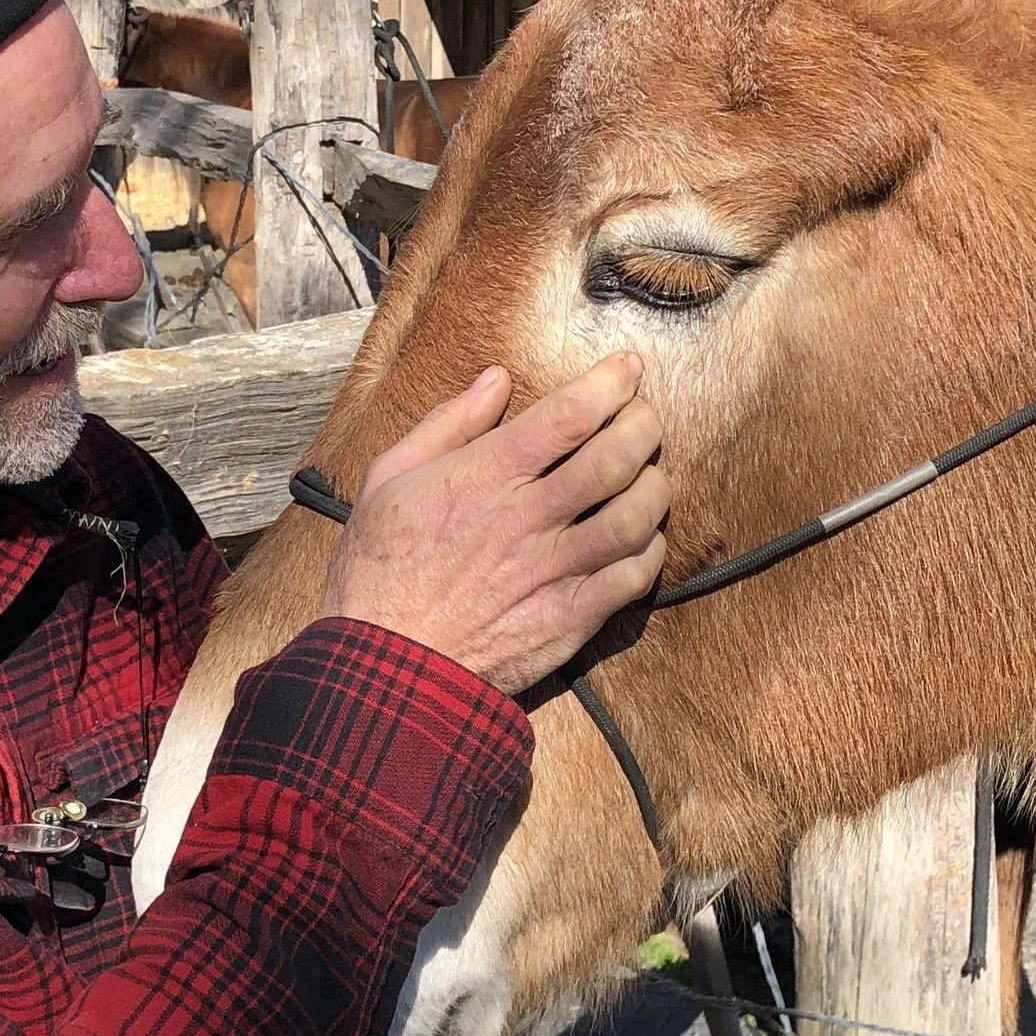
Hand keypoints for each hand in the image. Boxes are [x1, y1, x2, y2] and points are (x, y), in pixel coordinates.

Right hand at [320, 354, 669, 696]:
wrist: (385, 667)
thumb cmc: (379, 570)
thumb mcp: (389, 479)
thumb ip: (447, 424)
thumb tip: (496, 380)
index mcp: (484, 476)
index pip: (569, 415)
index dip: (611, 383)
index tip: (628, 369)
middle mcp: (526, 519)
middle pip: (616, 458)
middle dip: (644, 426)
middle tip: (645, 417)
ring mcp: (553, 571)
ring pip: (634, 517)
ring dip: (656, 487)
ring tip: (650, 474)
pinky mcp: (569, 618)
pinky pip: (633, 578)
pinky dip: (651, 550)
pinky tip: (642, 538)